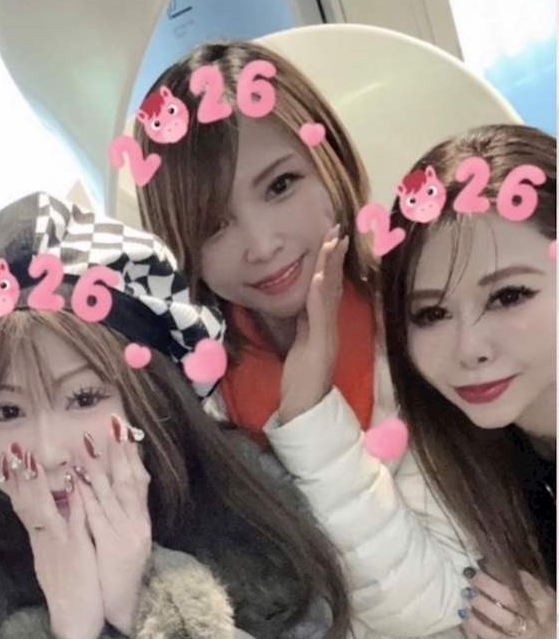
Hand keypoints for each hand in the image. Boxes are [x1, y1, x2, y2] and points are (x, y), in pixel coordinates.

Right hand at [1, 444, 104, 638]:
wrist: (74, 620)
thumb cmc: (68, 593)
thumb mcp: (53, 563)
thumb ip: (49, 540)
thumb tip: (45, 522)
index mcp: (40, 542)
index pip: (23, 507)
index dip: (16, 484)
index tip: (10, 462)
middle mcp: (45, 540)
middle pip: (27, 503)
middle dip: (21, 476)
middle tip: (14, 450)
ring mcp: (59, 544)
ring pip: (44, 508)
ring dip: (39, 482)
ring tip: (32, 458)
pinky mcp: (76, 550)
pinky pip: (73, 520)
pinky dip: (71, 500)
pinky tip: (71, 483)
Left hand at [74, 416, 151, 635]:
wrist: (120, 609)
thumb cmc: (118, 577)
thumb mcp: (123, 545)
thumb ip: (118, 519)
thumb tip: (115, 494)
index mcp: (139, 524)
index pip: (139, 482)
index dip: (133, 456)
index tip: (125, 431)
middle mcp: (136, 526)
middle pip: (129, 482)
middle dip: (121, 452)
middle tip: (114, 424)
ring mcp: (123, 535)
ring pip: (110, 495)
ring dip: (99, 467)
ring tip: (89, 442)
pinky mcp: (106, 546)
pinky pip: (94, 516)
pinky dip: (85, 495)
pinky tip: (76, 479)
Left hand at [278, 226, 348, 423]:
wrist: (307, 409)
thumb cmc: (302, 382)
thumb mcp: (300, 348)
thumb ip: (303, 327)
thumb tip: (302, 308)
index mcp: (324, 327)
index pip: (327, 289)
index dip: (331, 264)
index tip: (333, 240)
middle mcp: (329, 327)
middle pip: (333, 285)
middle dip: (334, 256)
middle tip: (338, 229)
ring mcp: (326, 335)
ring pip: (328, 294)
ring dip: (330, 266)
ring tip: (331, 241)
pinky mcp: (319, 344)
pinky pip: (319, 314)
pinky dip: (318, 294)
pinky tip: (318, 275)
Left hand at [461, 568, 556, 638]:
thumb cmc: (547, 612)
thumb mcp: (544, 593)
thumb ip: (525, 583)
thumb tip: (494, 566)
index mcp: (544, 598)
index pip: (523, 581)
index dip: (501, 570)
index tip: (483, 561)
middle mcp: (535, 615)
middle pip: (510, 598)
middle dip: (487, 584)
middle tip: (469, 573)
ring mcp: (524, 632)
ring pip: (502, 618)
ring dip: (482, 604)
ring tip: (466, 592)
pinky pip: (492, 636)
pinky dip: (476, 625)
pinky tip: (463, 613)